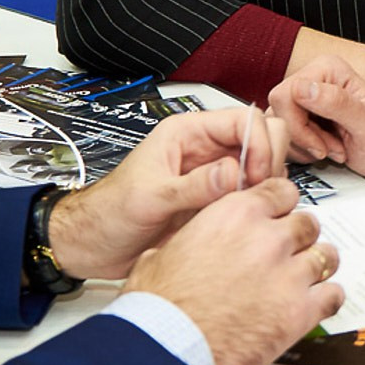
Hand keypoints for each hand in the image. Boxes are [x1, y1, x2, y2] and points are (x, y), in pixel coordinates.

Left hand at [46, 105, 289, 279]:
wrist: (94, 245)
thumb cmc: (109, 212)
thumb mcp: (149, 197)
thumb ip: (191, 186)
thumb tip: (233, 173)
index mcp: (187, 134)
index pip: (244, 120)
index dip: (260, 145)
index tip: (258, 177)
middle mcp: (205, 151)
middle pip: (262, 139)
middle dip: (269, 163)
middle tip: (260, 194)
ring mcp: (214, 177)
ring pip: (262, 169)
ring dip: (265, 187)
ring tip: (251, 211)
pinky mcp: (216, 203)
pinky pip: (250, 197)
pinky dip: (257, 207)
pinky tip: (245, 223)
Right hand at [124, 179, 343, 364]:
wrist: (166, 347)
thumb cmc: (159, 306)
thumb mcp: (163, 252)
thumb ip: (192, 238)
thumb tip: (189, 242)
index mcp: (235, 215)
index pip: (282, 191)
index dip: (282, 206)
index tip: (280, 215)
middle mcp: (267, 240)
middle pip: (307, 223)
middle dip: (300, 237)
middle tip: (289, 252)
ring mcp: (288, 275)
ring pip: (326, 256)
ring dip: (317, 266)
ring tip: (306, 277)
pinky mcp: (300, 312)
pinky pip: (333, 296)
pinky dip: (327, 299)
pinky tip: (316, 304)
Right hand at [268, 56, 364, 185]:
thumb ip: (339, 104)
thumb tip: (302, 88)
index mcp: (328, 69)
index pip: (287, 94)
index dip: (301, 127)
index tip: (325, 145)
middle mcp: (312, 78)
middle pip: (278, 110)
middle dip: (303, 138)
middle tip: (330, 149)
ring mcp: (302, 98)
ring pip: (277, 125)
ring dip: (303, 147)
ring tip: (332, 150)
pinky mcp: (296, 117)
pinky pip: (280, 136)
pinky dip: (299, 152)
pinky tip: (322, 152)